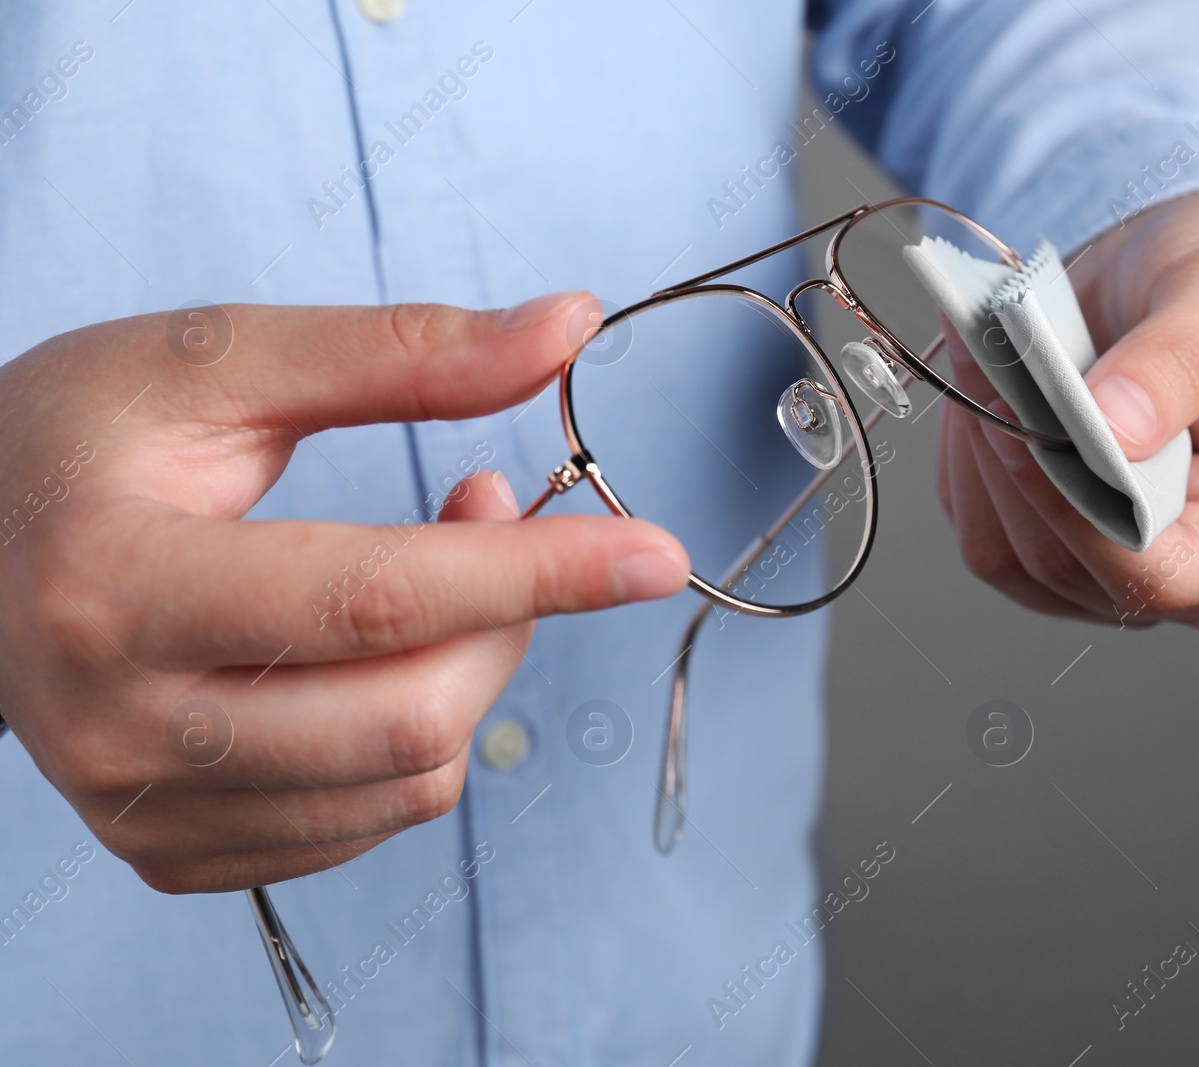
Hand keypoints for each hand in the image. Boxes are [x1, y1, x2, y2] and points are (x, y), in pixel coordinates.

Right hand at [0, 294, 688, 892]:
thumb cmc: (78, 440)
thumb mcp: (220, 361)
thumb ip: (400, 351)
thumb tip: (566, 329)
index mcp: (119, 584)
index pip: (378, 597)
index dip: (538, 571)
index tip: (655, 553)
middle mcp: (122, 724)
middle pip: (408, 712)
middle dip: (509, 618)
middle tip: (495, 512)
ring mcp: (145, 807)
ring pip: (408, 777)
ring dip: (474, 668)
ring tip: (435, 571)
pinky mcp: (174, 853)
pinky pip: (373, 818)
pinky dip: (419, 730)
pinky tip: (381, 652)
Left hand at [939, 191, 1198, 628]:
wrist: (1169, 277)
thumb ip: (1176, 362)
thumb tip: (1113, 428)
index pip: (1168, 575)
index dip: (1087, 516)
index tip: (1037, 424)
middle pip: (1076, 567)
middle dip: (1024, 464)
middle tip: (995, 360)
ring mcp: (1120, 572)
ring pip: (1013, 557)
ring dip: (984, 456)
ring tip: (987, 358)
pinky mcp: (1053, 551)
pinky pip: (983, 532)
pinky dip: (970, 460)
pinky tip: (984, 389)